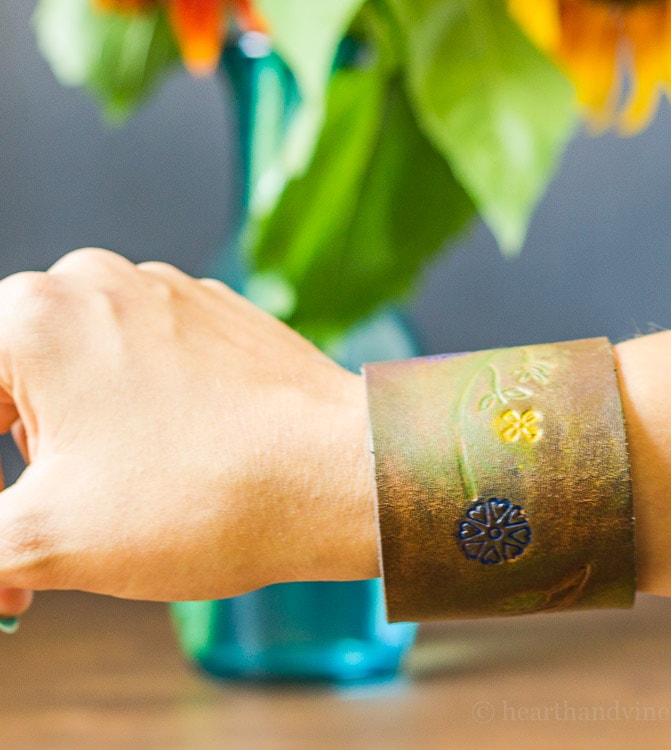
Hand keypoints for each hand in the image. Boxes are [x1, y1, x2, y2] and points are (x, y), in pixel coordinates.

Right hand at [0, 249, 377, 617]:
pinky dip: (142, 409)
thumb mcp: (46, 539)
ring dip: (83, 438)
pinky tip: (178, 455)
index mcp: (32, 316)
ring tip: (128, 492)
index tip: (13, 528)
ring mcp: (166, 291)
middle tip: (55, 531)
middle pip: (19, 383)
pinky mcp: (217, 314)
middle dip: (23, 463)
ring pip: (86, 372)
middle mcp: (96, 281)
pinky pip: (150, 359)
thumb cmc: (203, 497)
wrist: (340, 474)